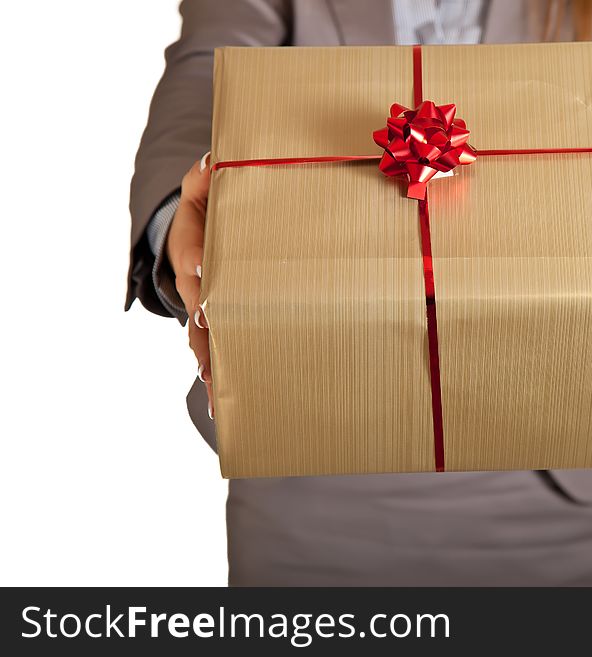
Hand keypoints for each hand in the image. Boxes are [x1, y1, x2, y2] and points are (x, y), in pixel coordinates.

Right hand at [167, 152, 213, 417]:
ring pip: (202, 336)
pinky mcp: (217, 319)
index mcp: (190, 246)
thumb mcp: (201, 184)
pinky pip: (218, 345)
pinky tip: (224, 397)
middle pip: (196, 308)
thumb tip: (213, 161)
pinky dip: (219, 370)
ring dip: (208, 362)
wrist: (195, 230)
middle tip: (209, 357)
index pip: (192, 256)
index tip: (204, 278)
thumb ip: (205, 175)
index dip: (197, 267)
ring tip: (215, 387)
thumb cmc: (205, 205)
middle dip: (202, 334)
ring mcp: (203, 304)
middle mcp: (193, 281)